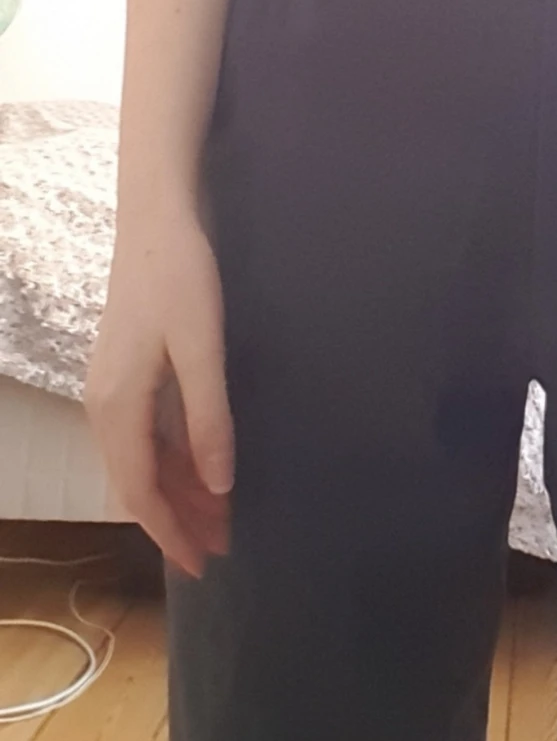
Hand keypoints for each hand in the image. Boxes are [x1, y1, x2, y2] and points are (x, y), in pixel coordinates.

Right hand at [84, 206, 231, 577]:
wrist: (156, 220)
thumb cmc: (181, 279)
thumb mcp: (202, 350)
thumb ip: (209, 418)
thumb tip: (219, 486)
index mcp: (118, 407)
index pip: (142, 491)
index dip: (172, 532)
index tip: (204, 563)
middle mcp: (106, 405)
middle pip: (140, 482)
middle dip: (179, 519)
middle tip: (222, 546)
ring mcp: (114, 388)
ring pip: (144, 459)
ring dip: (180, 490)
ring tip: (219, 516)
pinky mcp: (129, 370)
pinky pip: (149, 432)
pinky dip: (175, 457)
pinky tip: (202, 466)